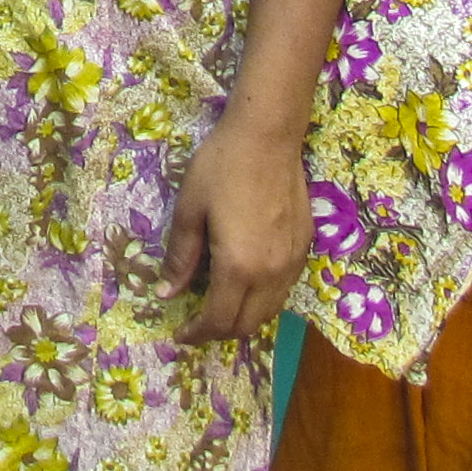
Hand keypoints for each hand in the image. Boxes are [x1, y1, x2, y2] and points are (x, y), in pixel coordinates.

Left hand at [165, 111, 311, 345]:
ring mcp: (292, 261)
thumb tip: (166, 293)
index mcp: (238, 266)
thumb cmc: (221, 167)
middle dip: (219, 332)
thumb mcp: (189, 210)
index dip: (197, 334)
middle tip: (196, 325)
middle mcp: (271, 272)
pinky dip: (262, 300)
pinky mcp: (304, 247)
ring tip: (218, 307)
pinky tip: (244, 284)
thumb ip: (180, 257)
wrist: (268, 136)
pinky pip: (283, 290)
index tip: (179, 334)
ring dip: (243, 318)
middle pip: (247, 325)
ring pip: (270, 311)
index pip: (219, 320)